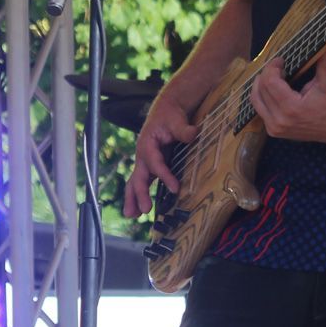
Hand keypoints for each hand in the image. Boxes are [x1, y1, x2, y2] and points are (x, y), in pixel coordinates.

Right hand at [124, 90, 198, 217]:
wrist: (164, 110)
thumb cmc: (170, 115)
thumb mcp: (177, 119)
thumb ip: (183, 129)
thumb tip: (193, 133)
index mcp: (147, 143)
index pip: (154, 163)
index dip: (164, 175)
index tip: (175, 188)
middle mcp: (142, 154)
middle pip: (138, 176)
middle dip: (139, 193)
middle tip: (145, 210)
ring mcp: (143, 161)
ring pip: (135, 181)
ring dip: (132, 198)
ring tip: (132, 215)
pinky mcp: (148, 165)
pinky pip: (140, 182)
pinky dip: (137, 195)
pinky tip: (137, 209)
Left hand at [248, 38, 325, 141]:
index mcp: (292, 108)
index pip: (270, 82)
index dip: (272, 67)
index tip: (280, 61)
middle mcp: (280, 120)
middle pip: (261, 89)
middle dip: (267, 74)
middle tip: (278, 67)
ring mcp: (274, 128)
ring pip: (255, 99)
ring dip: (261, 84)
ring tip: (273, 76)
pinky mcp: (272, 131)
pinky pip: (259, 108)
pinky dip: (262, 96)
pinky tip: (272, 89)